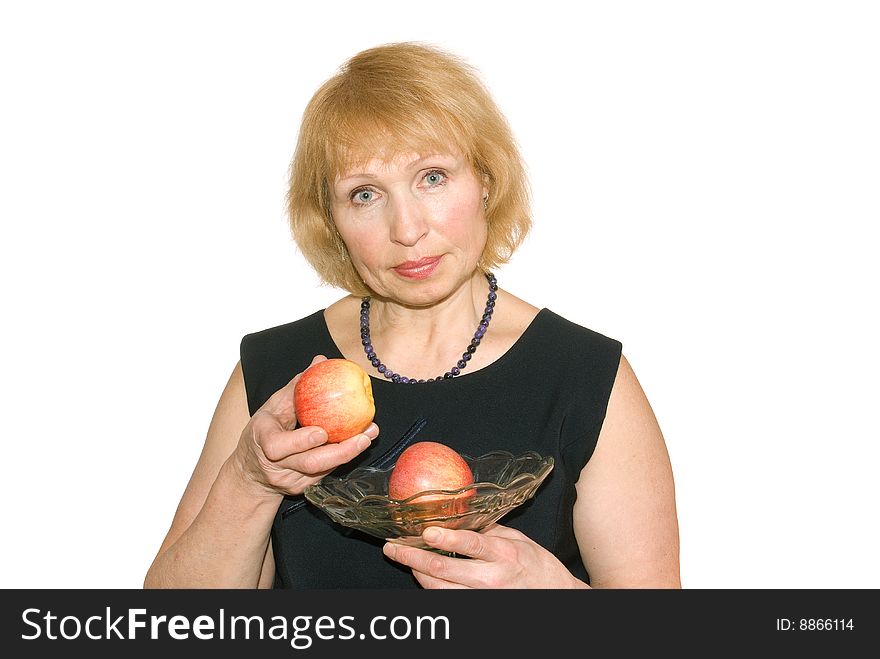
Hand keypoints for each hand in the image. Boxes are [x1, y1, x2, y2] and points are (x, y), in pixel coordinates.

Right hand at [231, 354, 378, 498]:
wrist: (250, 472)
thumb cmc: (264, 430)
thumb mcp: (273, 406)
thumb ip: (297, 386)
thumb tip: (320, 361)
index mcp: (262, 440)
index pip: (278, 446)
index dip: (301, 441)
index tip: (322, 432)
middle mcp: (275, 466)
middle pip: (309, 464)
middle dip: (341, 451)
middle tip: (365, 435)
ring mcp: (289, 481)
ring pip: (322, 471)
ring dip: (349, 453)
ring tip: (369, 436)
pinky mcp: (301, 489)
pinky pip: (326, 473)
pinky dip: (342, 458)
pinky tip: (359, 443)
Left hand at [382, 523, 587, 588]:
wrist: (555, 597)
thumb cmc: (538, 566)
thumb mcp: (517, 539)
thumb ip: (488, 529)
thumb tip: (461, 513)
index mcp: (504, 554)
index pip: (471, 544)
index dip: (446, 537)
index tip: (426, 531)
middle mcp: (492, 578)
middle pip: (444, 569)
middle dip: (413, 558)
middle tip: (393, 548)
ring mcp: (484, 598)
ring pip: (440, 589)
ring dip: (417, 574)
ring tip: (403, 559)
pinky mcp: (478, 609)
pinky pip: (447, 600)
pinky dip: (432, 588)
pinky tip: (422, 576)